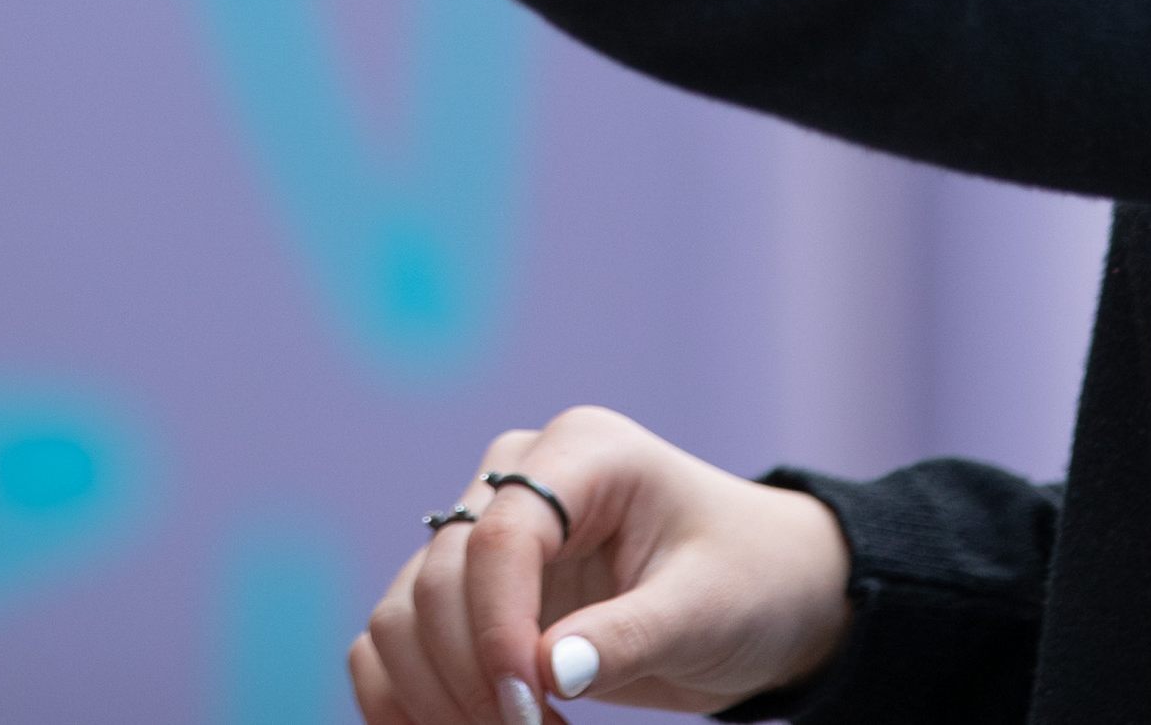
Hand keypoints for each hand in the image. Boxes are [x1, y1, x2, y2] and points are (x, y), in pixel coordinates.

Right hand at [354, 409, 852, 724]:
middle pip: (439, 576)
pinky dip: (406, 700)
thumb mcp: (706, 610)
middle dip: (469, 676)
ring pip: (402, 611)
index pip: (502, 533)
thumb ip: (629, 635)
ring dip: (437, 697)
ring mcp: (484, 527)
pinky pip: (391, 639)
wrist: (759, 589)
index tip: (529, 711)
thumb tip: (548, 670)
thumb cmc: (746, 582)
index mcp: (584, 451)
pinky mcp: (468, 588)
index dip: (497, 629)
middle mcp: (518, 476)